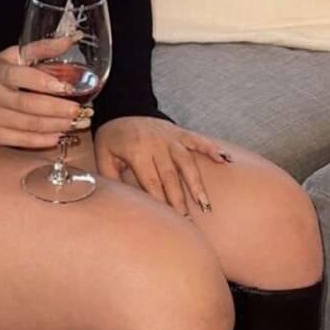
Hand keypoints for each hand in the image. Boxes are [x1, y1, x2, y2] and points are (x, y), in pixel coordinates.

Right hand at [0, 33, 89, 148]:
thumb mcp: (10, 57)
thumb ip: (40, 49)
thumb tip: (71, 39)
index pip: (23, 77)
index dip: (46, 83)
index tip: (68, 87)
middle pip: (29, 106)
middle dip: (58, 110)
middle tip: (81, 110)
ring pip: (28, 125)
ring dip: (56, 125)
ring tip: (77, 123)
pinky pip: (21, 141)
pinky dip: (42, 140)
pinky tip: (58, 135)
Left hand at [93, 116, 234, 214]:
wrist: (122, 108)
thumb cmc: (112, 138)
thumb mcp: (103, 156)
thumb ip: (111, 178)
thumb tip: (120, 201)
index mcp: (137, 152)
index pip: (151, 182)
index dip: (160, 201)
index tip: (168, 220)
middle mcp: (156, 144)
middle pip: (171, 176)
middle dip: (179, 200)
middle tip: (187, 222)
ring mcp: (170, 137)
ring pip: (187, 162)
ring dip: (197, 183)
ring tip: (205, 204)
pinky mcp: (179, 132)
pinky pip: (198, 140)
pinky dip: (212, 149)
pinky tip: (226, 160)